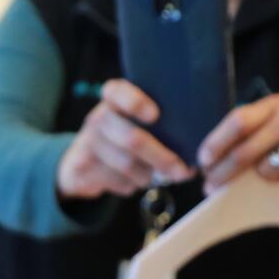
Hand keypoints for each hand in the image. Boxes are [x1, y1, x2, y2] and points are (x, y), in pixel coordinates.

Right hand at [53, 79, 194, 199]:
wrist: (84, 158)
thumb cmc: (126, 133)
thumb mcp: (136, 119)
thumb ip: (159, 122)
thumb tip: (196, 144)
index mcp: (113, 98)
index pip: (118, 92)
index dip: (136, 103)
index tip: (155, 115)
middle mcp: (98, 117)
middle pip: (132, 139)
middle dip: (161, 157)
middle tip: (182, 171)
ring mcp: (88, 142)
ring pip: (127, 165)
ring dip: (149, 175)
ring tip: (158, 175)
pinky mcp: (83, 166)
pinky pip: (117, 181)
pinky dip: (134, 185)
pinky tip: (137, 179)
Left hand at [199, 94, 278, 187]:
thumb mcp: (276, 119)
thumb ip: (248, 132)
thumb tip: (211, 162)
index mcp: (276, 105)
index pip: (238, 122)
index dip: (216, 143)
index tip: (203, 162)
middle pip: (247, 152)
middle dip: (224, 173)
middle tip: (211, 186)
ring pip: (267, 173)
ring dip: (262, 179)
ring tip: (273, 169)